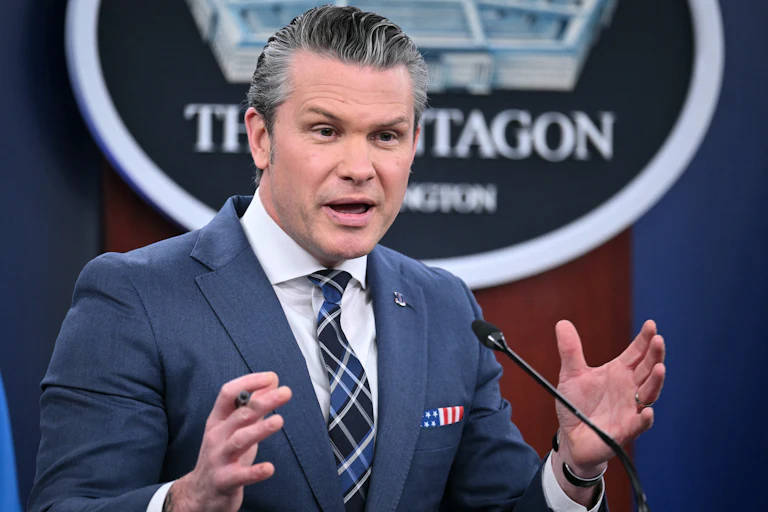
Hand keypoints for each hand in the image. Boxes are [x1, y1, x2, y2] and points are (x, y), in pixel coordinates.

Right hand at [165, 372, 291, 511]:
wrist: (200, 492)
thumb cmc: (223, 454)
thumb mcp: (234, 428)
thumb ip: (252, 405)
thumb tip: (272, 381)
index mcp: (218, 420)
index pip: (228, 393)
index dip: (248, 382)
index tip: (271, 377)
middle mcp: (216, 436)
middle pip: (240, 415)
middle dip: (263, 402)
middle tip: (285, 392)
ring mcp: (219, 459)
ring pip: (239, 441)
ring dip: (259, 430)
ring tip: (279, 421)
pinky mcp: (225, 481)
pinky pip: (241, 475)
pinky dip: (255, 472)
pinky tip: (269, 468)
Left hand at [554, 320, 665, 475]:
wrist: (571, 437)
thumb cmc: (576, 405)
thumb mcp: (570, 375)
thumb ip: (570, 350)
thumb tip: (562, 322)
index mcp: (618, 372)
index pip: (636, 353)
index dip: (644, 340)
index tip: (651, 325)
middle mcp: (629, 388)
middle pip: (647, 369)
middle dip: (654, 355)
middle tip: (659, 340)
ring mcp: (629, 409)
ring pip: (649, 394)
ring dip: (655, 382)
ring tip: (660, 368)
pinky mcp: (625, 430)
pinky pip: (638, 424)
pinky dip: (644, 419)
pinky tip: (647, 411)